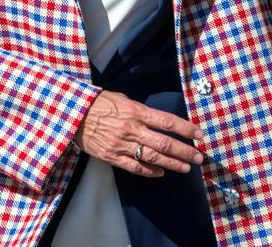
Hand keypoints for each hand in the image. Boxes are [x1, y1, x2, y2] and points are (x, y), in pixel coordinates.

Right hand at [74, 90, 205, 177]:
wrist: (70, 114)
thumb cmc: (96, 102)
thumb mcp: (120, 98)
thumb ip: (139, 109)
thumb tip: (156, 119)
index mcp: (135, 111)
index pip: (167, 121)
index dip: (186, 129)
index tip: (200, 134)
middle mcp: (131, 129)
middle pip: (164, 143)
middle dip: (185, 151)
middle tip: (199, 157)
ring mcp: (121, 145)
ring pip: (153, 158)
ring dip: (172, 164)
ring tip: (186, 167)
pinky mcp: (111, 156)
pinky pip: (135, 167)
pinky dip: (150, 171)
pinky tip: (161, 173)